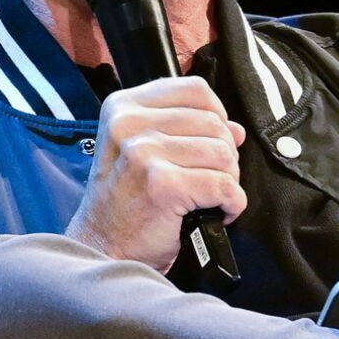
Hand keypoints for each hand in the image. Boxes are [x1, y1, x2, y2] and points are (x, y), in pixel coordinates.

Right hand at [65, 76, 247, 271]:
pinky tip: (215, 212)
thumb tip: (236, 129)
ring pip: (223, 153)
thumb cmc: (126, 202)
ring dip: (227, 181)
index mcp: (124, 107)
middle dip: (224, 156)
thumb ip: (188, 131)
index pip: (196, 90)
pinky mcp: (162, 185)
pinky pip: (224, 186)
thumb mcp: (144, 152)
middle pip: (214, 123)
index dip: (216, 116)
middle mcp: (129, 124)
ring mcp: (144, 153)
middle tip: (207, 180)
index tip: (209, 142)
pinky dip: (231, 203)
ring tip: (207, 197)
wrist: (103, 249)